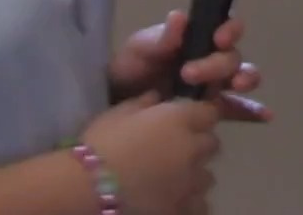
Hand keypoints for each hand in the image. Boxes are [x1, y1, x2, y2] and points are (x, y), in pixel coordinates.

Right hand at [79, 91, 219, 213]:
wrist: (90, 185)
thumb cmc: (102, 142)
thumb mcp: (119, 112)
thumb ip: (144, 102)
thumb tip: (157, 97)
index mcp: (179, 119)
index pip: (210, 113)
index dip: (200, 115)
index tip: (187, 119)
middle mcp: (192, 148)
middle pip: (212, 144)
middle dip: (198, 144)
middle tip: (177, 148)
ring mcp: (190, 181)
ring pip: (208, 176)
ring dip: (195, 174)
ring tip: (175, 177)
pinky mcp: (182, 207)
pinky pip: (200, 204)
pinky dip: (191, 201)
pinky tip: (176, 198)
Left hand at [108, 11, 271, 122]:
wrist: (118, 104)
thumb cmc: (130, 68)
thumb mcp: (139, 50)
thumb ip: (160, 39)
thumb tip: (180, 17)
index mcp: (196, 38)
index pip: (224, 27)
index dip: (229, 29)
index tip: (218, 38)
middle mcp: (211, 58)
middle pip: (231, 56)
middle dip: (218, 64)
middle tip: (190, 75)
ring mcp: (214, 85)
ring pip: (242, 78)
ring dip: (245, 80)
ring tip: (237, 87)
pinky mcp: (212, 110)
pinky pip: (237, 109)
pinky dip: (252, 111)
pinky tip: (264, 116)